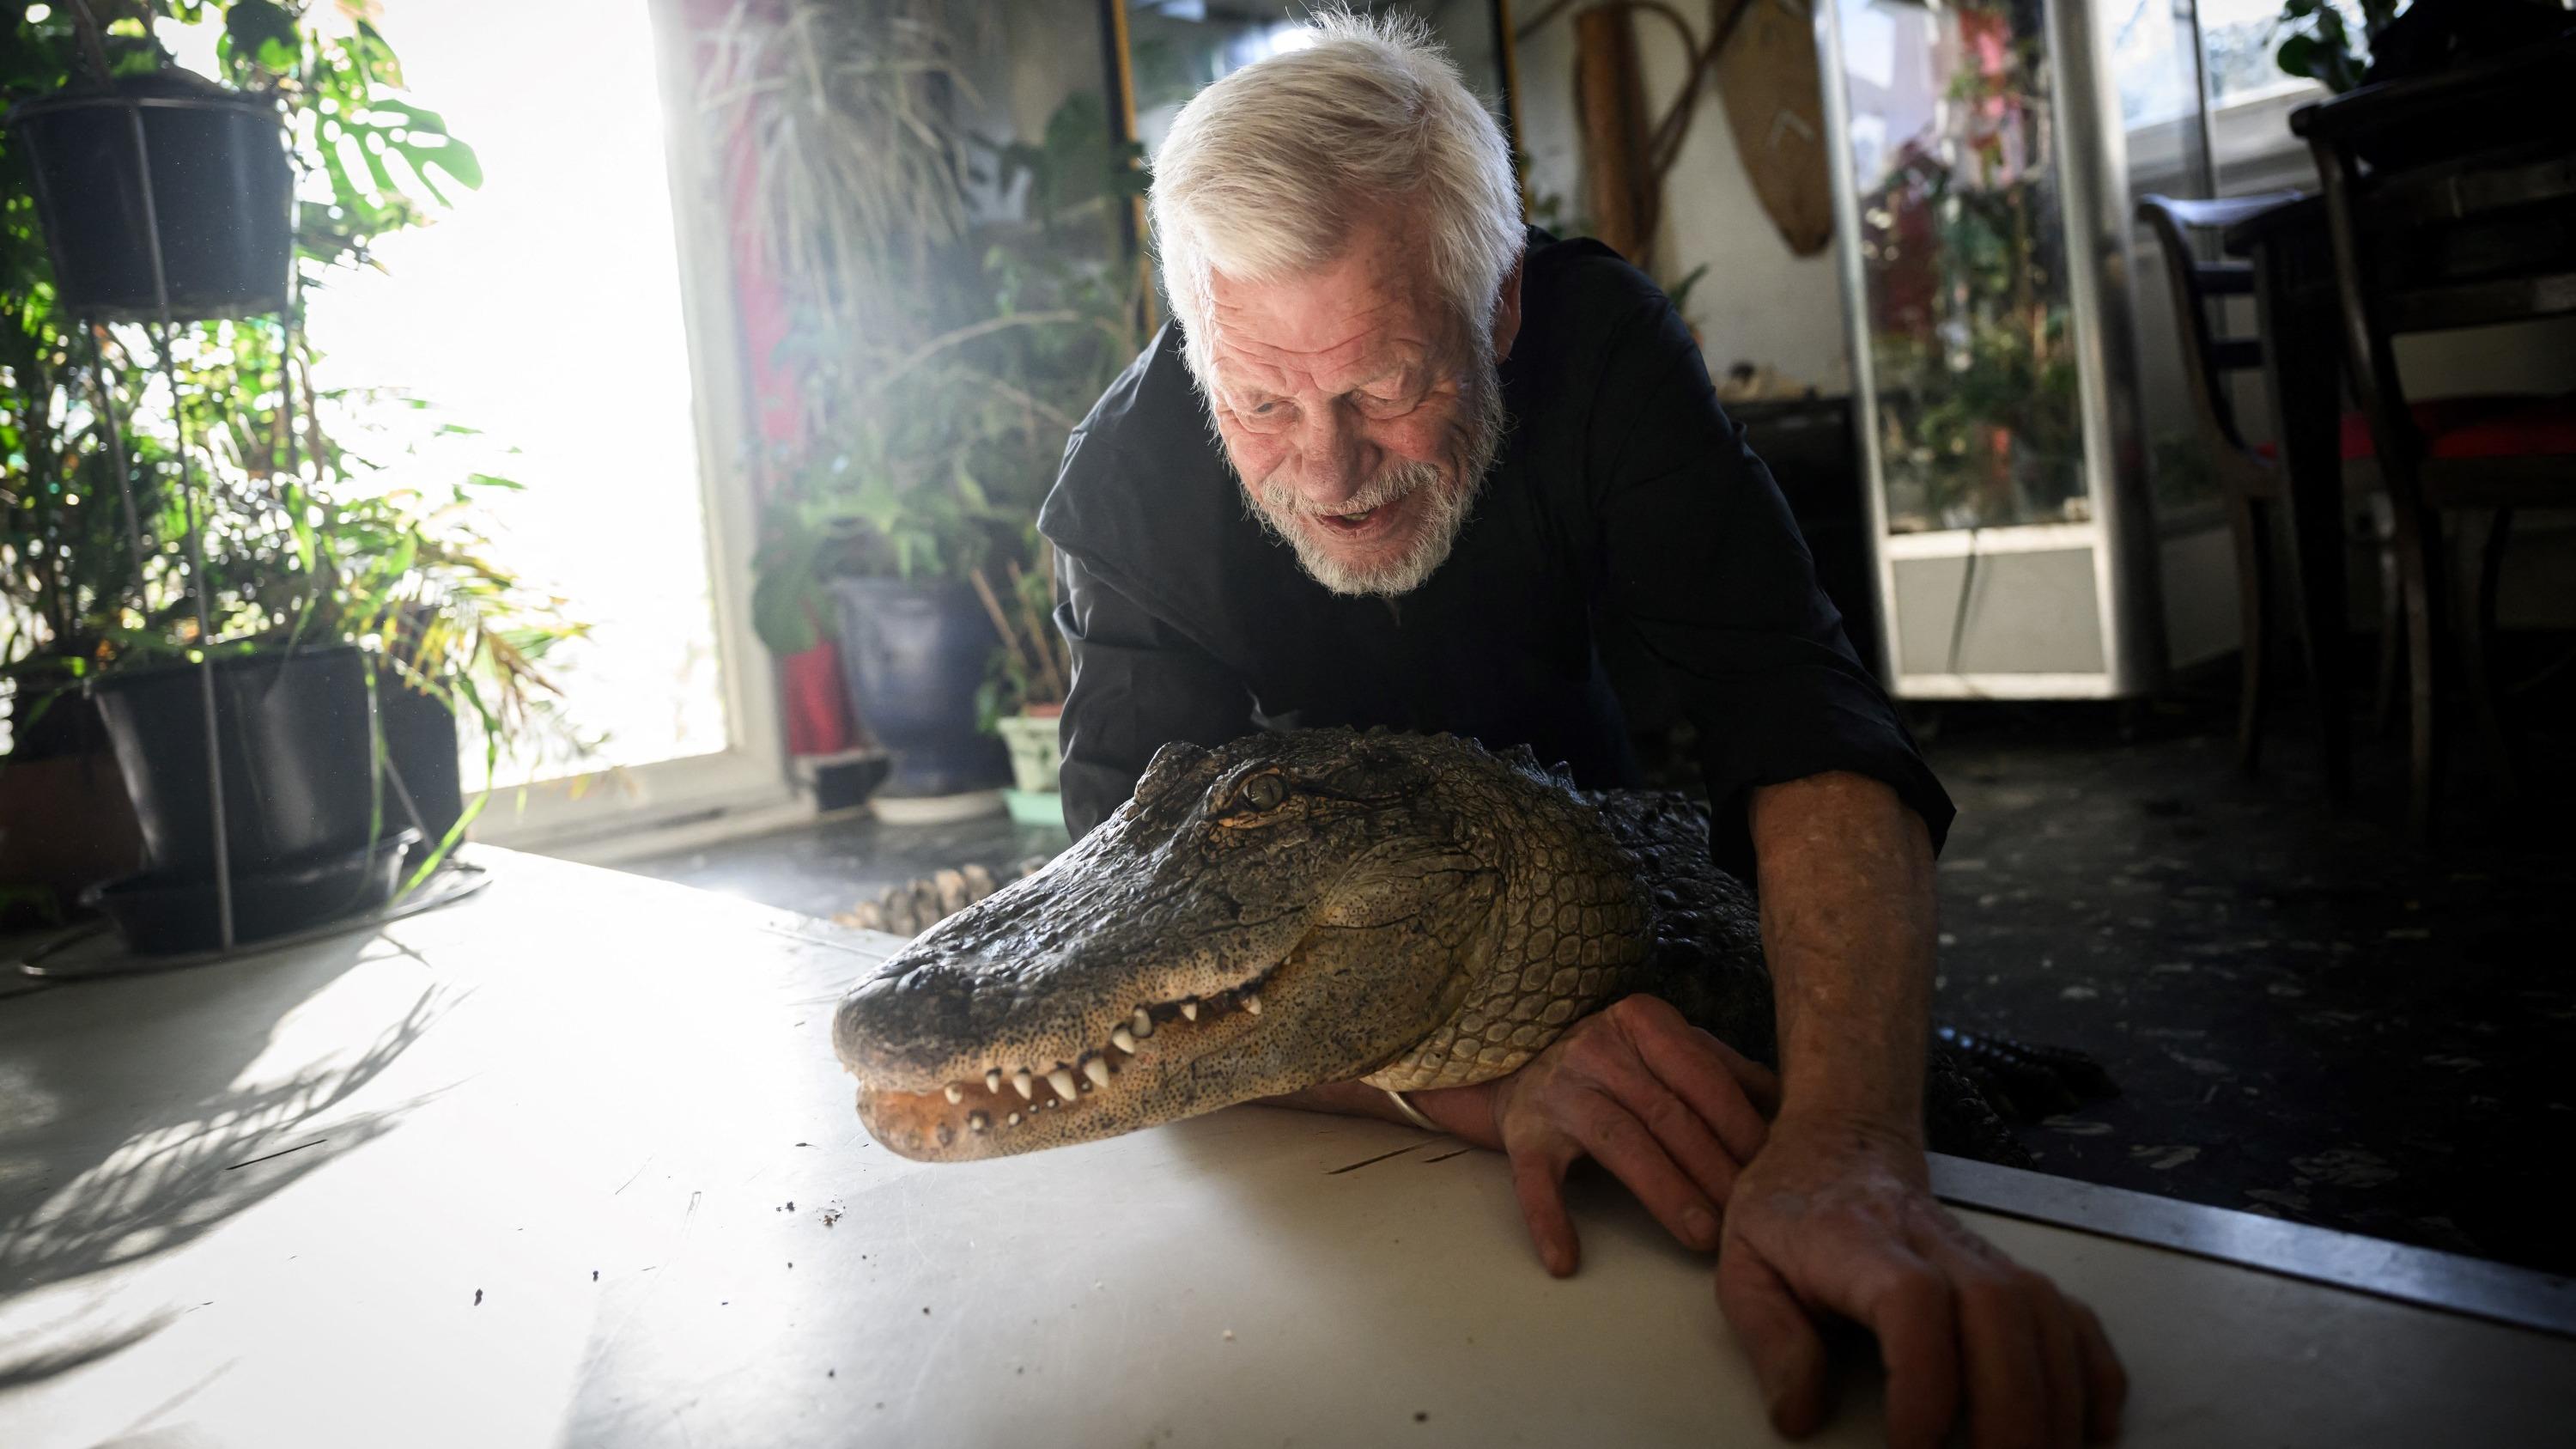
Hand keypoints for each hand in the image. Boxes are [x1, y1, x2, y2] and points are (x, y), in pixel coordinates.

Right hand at [1420, 994, 1778, 1272]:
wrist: (1517, 1067)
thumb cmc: (1615, 1063)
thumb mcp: (1668, 1049)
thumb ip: (1726, 1073)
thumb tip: (1794, 1109)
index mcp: (1641, 1022)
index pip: (1702, 1077)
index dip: (1740, 1126)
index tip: (1774, 1170)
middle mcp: (1595, 1048)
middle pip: (1667, 1115)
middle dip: (1715, 1169)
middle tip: (1749, 1219)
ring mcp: (1556, 1090)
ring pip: (1619, 1144)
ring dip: (1665, 1192)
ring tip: (1703, 1238)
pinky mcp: (1523, 1133)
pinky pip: (1536, 1180)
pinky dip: (1549, 1219)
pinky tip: (1567, 1260)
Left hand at [1715, 1113, 2125, 1448]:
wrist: (1837, 1141)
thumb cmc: (1789, 1210)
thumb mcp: (1744, 1266)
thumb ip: (1770, 1341)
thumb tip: (1798, 1413)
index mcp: (1854, 1240)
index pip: (1911, 1299)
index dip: (1924, 1377)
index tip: (1913, 1444)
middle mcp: (1929, 1240)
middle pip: (1998, 1308)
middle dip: (2010, 1404)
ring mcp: (1978, 1252)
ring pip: (2043, 1311)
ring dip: (2056, 1397)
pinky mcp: (2010, 1267)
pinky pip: (2070, 1314)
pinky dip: (2092, 1373)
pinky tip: (2089, 1427)